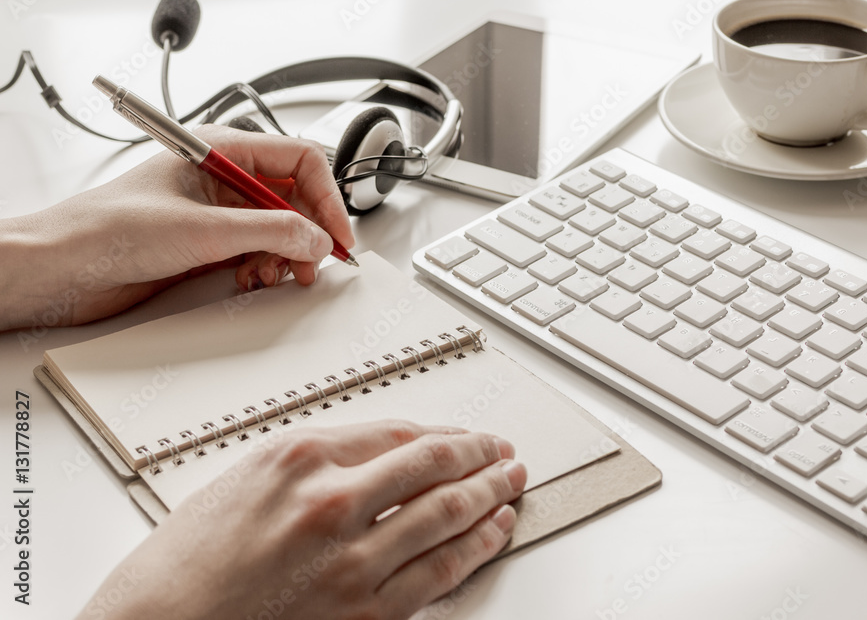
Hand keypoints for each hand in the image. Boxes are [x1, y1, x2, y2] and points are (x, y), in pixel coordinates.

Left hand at [0, 125, 353, 329]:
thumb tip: (318, 238)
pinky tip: (252, 279)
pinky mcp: (209, 245)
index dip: (326, 197)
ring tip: (277, 275)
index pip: (299, 160)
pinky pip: (259, 253)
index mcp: (221, 150)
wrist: (63, 269)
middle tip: (316, 263)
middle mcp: (224, 179)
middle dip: (308, 232)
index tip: (338, 234)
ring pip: (280, 229)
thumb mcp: (202, 228)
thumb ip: (270, 231)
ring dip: (286, 255)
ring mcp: (218, 213)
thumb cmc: (108, 229)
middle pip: (294, 198)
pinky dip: (265, 268)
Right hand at [79, 420, 526, 619]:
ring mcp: (351, 560)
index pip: (402, 433)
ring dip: (491, 496)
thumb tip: (384, 454)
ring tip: (510, 484)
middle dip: (481, 456)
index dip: (447, 433)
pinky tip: (492, 532)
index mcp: (300, 458)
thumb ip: (319, 460)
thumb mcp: (249, 478)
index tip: (466, 435)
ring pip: (447, 516)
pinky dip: (476, 547)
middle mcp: (331, 502)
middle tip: (501, 452)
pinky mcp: (363, 612)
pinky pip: (439, 572)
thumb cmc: (187, 561)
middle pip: (435, 467)